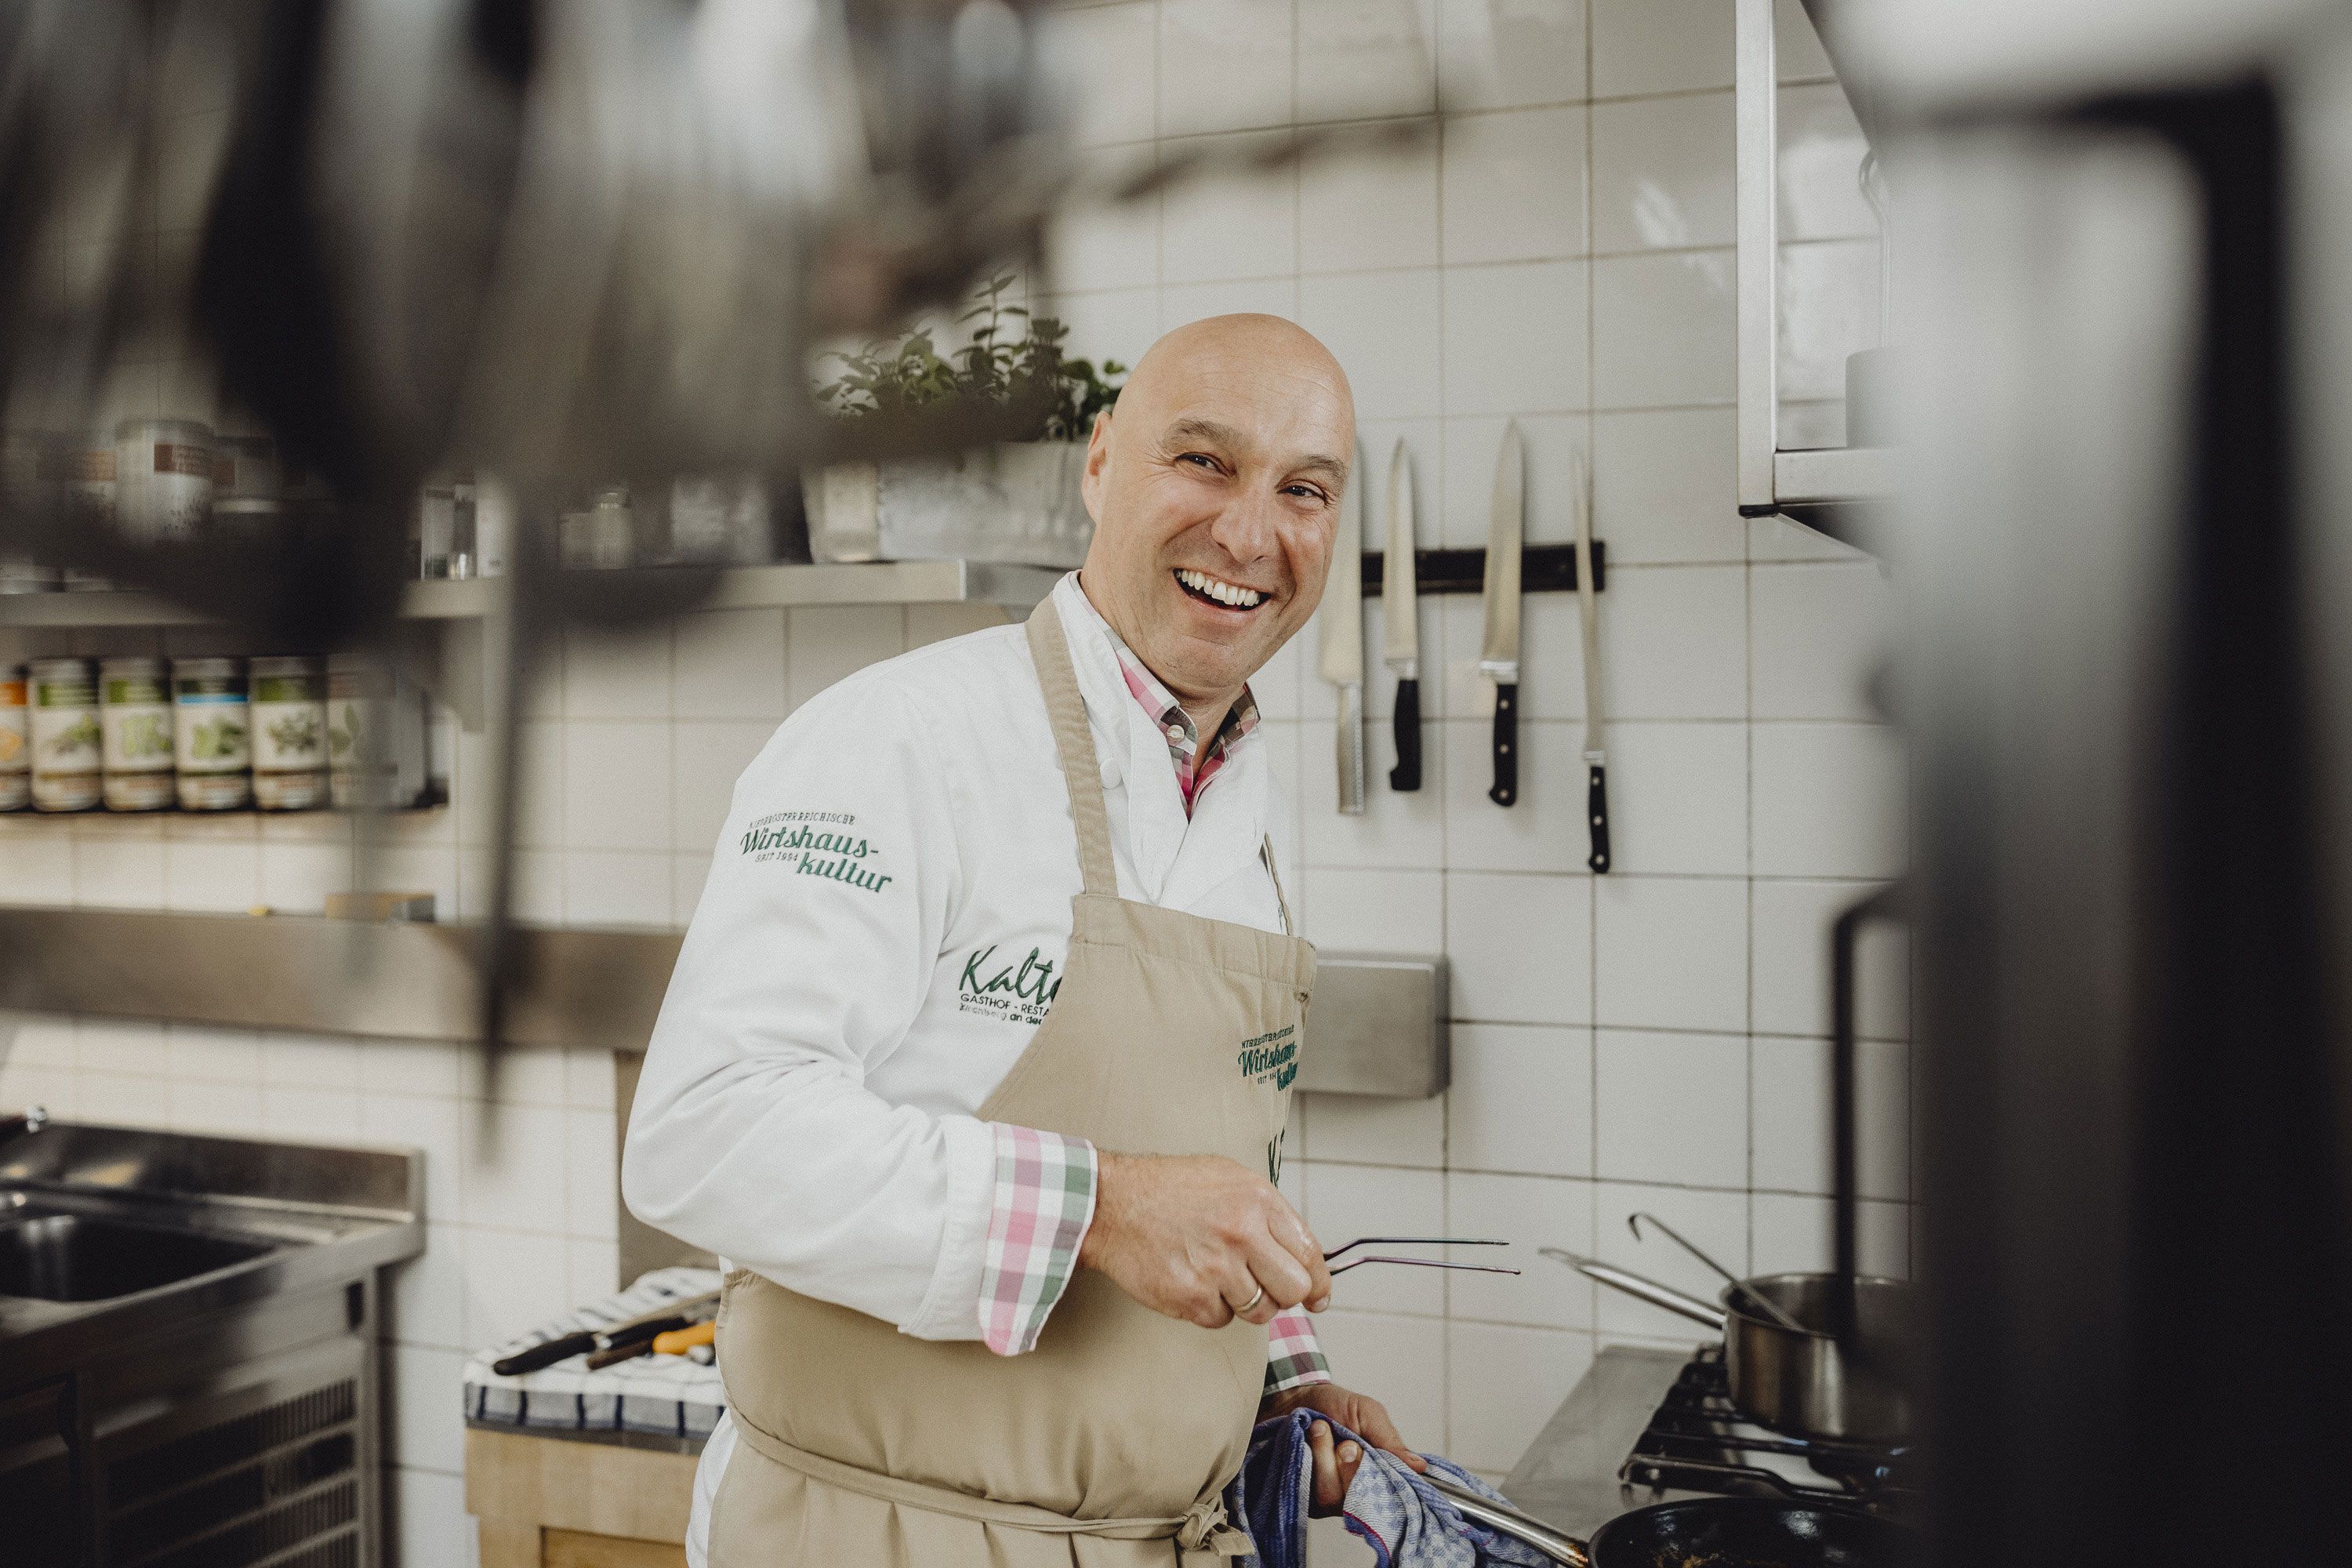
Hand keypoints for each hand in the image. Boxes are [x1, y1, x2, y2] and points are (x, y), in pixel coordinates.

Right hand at [1078, 1152, 1332, 1327]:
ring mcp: (1216, 1268)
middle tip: (1266, 1289)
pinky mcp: (1190, 1297)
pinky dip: (1211, 1308)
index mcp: (1258, 1201)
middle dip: (1284, 1295)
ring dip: (1244, 1302)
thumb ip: (1268, 1212)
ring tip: (1217, 1277)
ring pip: (1259, 1311)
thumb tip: (1301, 1253)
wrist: (1110, 1204)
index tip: (1318, 1297)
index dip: (1319, 1282)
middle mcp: (1242, 1233)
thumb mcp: (1229, 1178)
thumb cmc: (1169, 1189)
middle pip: (1293, 1290)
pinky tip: (1193, 1281)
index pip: (1309, 1253)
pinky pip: (1221, 1319)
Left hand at [1262, 1383, 1426, 1513]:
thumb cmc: (1334, 1405)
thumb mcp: (1367, 1413)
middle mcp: (1355, 1491)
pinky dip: (1308, 1463)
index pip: (1392, 1494)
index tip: (1366, 1451)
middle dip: (1351, 1466)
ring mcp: (1329, 1498)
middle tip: (1345, 1441)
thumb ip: (1390, 1440)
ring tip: (1320, 1429)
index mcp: (1377, 1473)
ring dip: (1325, 1458)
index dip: (1382, 1479)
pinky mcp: (1304, 1499)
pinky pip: (1308, 1493)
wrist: (1293, 1397)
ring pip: (1332, 1495)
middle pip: (1360, 1498)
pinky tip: (1305, 1443)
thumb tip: (1419, 1467)